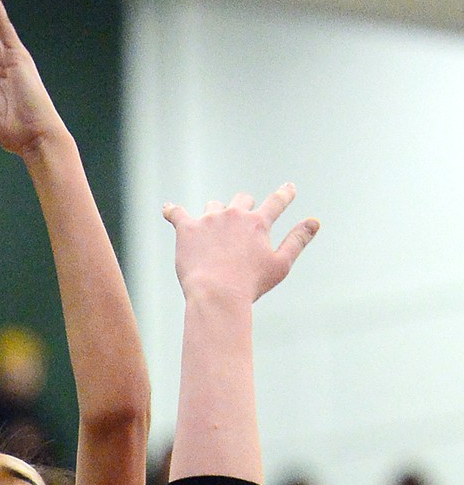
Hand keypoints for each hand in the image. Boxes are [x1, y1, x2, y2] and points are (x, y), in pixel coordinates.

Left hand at [163, 186, 317, 306]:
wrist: (216, 296)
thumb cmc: (250, 286)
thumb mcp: (280, 265)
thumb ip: (298, 241)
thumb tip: (316, 221)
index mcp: (258, 223)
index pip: (276, 202)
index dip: (285, 194)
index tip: (289, 188)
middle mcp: (235, 214)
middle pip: (241, 199)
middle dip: (243, 207)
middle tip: (240, 220)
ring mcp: (209, 220)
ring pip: (213, 206)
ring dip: (215, 215)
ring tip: (211, 233)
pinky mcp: (187, 229)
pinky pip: (177, 214)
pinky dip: (172, 211)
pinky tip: (168, 209)